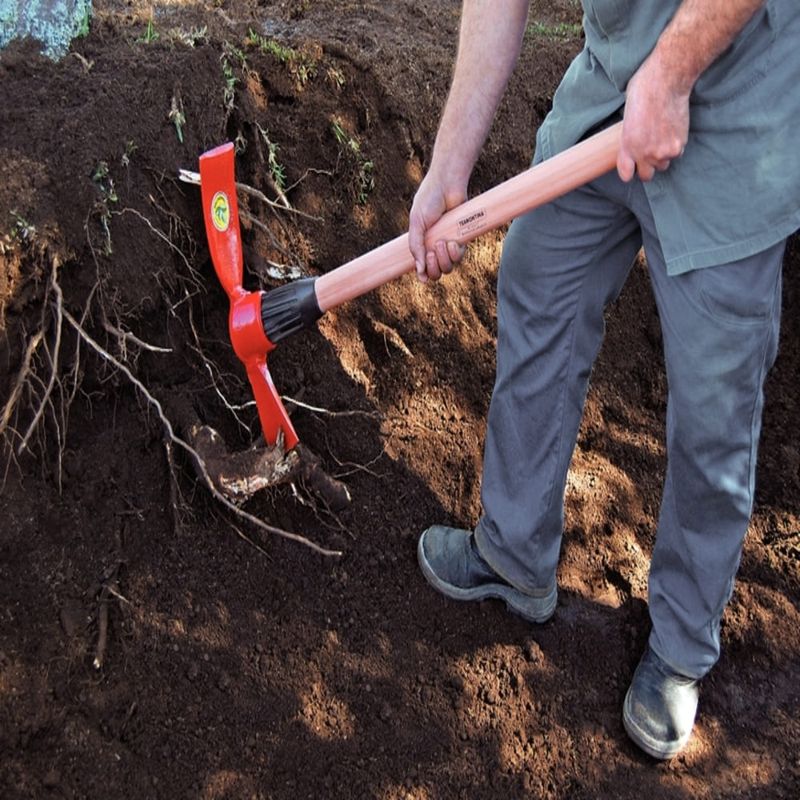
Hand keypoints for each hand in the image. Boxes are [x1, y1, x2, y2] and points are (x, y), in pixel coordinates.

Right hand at [408, 171, 467, 282]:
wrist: (446, 185)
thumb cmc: (428, 201)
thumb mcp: (416, 224)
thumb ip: (416, 247)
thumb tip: (419, 271)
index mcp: (422, 244)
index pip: (423, 269)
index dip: (424, 275)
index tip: (423, 277)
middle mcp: (435, 246)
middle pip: (437, 272)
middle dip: (434, 268)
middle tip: (432, 253)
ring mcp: (448, 243)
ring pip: (448, 267)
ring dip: (444, 260)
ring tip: (442, 242)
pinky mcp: (461, 238)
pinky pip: (459, 256)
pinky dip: (455, 253)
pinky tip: (452, 242)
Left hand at [617, 54, 689, 182]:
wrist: (666, 81)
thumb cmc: (643, 92)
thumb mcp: (627, 119)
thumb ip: (630, 138)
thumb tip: (634, 145)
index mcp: (627, 147)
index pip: (627, 175)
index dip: (630, 170)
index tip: (633, 167)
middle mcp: (644, 154)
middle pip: (647, 175)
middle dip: (648, 167)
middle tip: (650, 152)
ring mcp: (662, 151)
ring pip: (664, 164)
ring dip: (663, 155)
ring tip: (663, 137)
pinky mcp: (679, 145)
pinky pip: (677, 154)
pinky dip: (676, 146)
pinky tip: (673, 130)